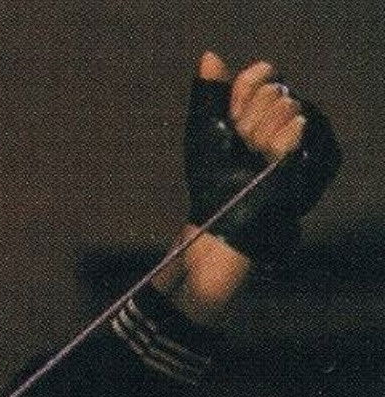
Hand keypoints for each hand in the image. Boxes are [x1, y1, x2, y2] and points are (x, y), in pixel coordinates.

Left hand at [183, 51, 340, 264]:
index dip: (240, 99)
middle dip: (249, 121)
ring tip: (256, 158)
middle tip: (242, 148)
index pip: (259, 75)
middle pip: (274, 90)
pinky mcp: (322, 151)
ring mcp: (308, 132)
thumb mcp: (204, 129)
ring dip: (261, 135)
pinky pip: (301, 126)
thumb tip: (210, 56)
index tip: (229, 124)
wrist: (229, 212)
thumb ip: (208, 92)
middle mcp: (288, 114)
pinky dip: (279, 144)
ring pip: (288, 106)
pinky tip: (271, 161)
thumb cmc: (213, 175)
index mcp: (261, 105)